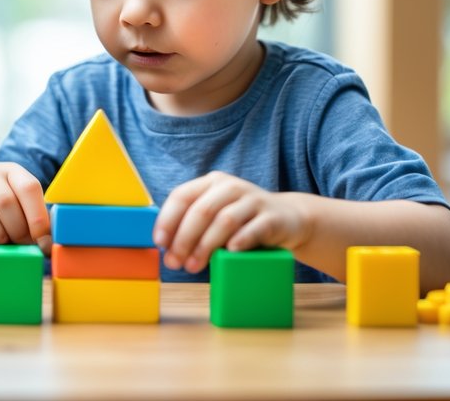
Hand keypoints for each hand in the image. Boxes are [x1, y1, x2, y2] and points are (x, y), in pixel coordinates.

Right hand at [0, 163, 49, 277]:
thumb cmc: (4, 217)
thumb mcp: (23, 212)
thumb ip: (38, 224)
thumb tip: (48, 244)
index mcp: (12, 172)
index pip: (28, 187)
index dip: (37, 216)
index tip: (42, 240)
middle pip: (5, 202)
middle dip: (17, 230)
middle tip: (19, 242)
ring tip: (3, 241)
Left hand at [153, 171, 310, 273]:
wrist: (290, 219)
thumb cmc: (243, 221)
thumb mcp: (216, 215)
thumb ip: (194, 224)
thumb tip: (167, 249)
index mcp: (211, 183)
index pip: (182, 196)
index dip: (167, 220)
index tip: (159, 243)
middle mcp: (230, 187)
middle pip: (201, 211)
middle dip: (184, 239)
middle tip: (175, 263)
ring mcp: (253, 200)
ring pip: (224, 220)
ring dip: (206, 245)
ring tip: (194, 266)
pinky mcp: (273, 217)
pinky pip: (254, 228)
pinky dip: (240, 240)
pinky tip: (230, 252)